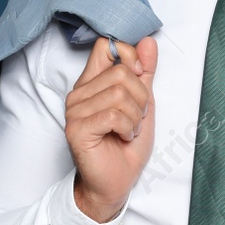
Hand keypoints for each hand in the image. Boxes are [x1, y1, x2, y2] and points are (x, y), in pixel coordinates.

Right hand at [65, 35, 157, 222]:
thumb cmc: (126, 145)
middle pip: (121, 72)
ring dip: (135, 117)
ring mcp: (75, 111)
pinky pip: (114, 115)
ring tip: (128, 130)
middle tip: (135, 118)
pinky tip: (122, 137)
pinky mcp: (77, 129)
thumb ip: (145, 72)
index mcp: (92, 82)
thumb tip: (149, 41)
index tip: (141, 78)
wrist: (115, 183)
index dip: (130, 57)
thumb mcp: (143, 103)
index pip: (106, 46)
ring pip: (120, 94)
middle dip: (141, 98)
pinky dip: (128, 128)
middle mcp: (79, 93)